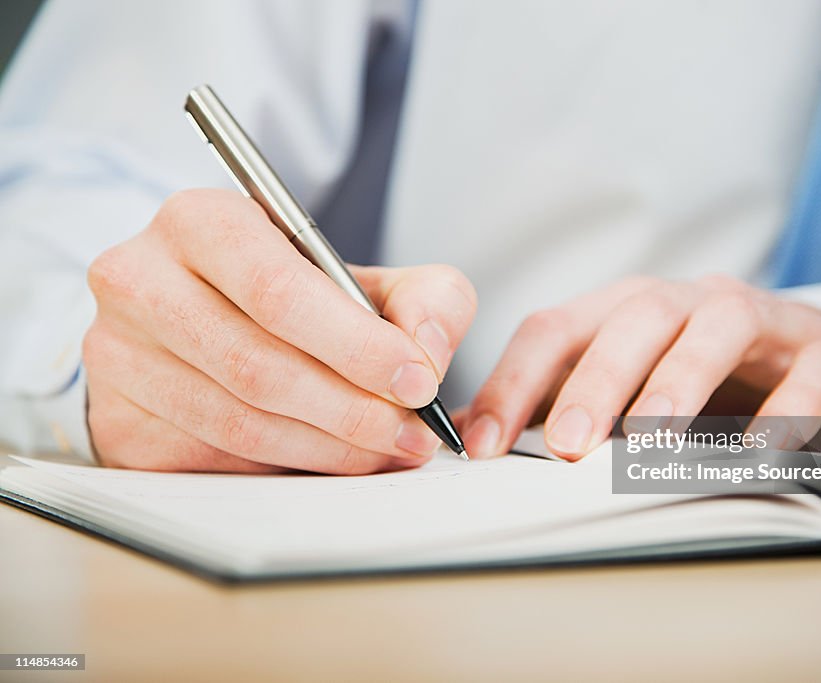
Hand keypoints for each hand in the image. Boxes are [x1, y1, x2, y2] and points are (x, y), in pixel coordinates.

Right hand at [83, 189, 475, 472]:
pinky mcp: (118, 419)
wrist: (191, 313)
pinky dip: (286, 467)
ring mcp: (118, 354)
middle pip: (258, 365)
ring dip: (328, 448)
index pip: (279, 291)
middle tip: (412, 433)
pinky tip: (331, 460)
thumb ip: (422, 297)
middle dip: (352, 410)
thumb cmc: (282, 292)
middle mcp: (141, 280)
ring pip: (238, 422)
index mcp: (201, 221)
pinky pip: (214, 460)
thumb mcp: (361, 274)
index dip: (356, 345)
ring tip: (386, 451)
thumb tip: (429, 354)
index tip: (418, 381)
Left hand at [461, 275, 820, 459]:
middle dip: (596, 380)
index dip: (514, 382)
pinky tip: (757, 456)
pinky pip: (809, 376)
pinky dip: (784, 414)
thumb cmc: (710, 379)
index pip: (557, 329)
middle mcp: (689, 303)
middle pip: (636, 318)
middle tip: (568, 444)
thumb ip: (562, 404)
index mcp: (628, 310)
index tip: (483, 445)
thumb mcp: (630, 382)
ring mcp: (762, 321)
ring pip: (718, 327)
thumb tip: (481, 440)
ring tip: (652, 438)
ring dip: (680, 380)